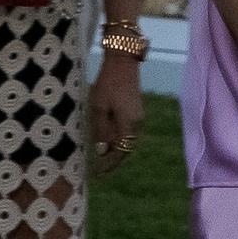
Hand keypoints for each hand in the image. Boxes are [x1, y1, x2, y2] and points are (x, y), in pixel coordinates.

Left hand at [89, 55, 143, 176]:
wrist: (123, 65)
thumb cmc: (108, 85)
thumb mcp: (99, 108)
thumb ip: (101, 131)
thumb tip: (102, 151)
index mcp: (128, 124)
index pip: (122, 151)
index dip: (111, 164)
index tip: (100, 173)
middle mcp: (137, 124)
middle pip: (127, 148)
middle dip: (114, 161)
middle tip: (100, 171)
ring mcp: (138, 117)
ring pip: (128, 140)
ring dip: (116, 151)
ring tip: (102, 159)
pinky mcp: (135, 112)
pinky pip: (128, 132)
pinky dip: (119, 140)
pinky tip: (108, 142)